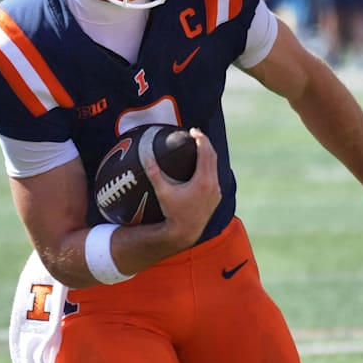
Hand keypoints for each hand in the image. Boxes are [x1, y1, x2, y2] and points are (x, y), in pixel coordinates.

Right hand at [144, 127, 221, 247]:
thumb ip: (154, 174)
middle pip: (213, 156)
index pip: (205, 152)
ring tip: (199, 146)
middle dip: (205, 143)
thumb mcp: (163, 192)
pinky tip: (202, 166)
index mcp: (203, 180)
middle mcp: (213, 184)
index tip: (193, 131)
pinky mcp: (216, 197)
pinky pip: (215, 176)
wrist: (185, 232)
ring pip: (216, 166)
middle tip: (195, 134)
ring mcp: (216, 191)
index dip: (200, 138)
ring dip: (208, 154)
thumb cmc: (173, 213)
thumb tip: (146, 156)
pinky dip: (210, 167)